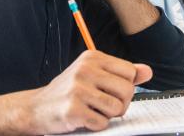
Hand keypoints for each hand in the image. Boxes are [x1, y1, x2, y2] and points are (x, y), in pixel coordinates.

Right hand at [0, 50, 152, 134]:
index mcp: (92, 57)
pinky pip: (102, 123)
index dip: (125, 87)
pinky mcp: (73, 110)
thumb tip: (147, 71)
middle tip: (103, 105)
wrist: (36, 108)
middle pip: (127, 90)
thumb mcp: (94, 75)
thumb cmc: (68, 91)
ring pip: (118, 108)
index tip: (110, 91)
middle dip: (120, 103)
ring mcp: (78, 89)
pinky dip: (95, 125)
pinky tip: (83, 118)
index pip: (130, 72)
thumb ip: (121, 73)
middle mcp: (85, 69)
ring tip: (92, 110)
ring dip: (108, 115)